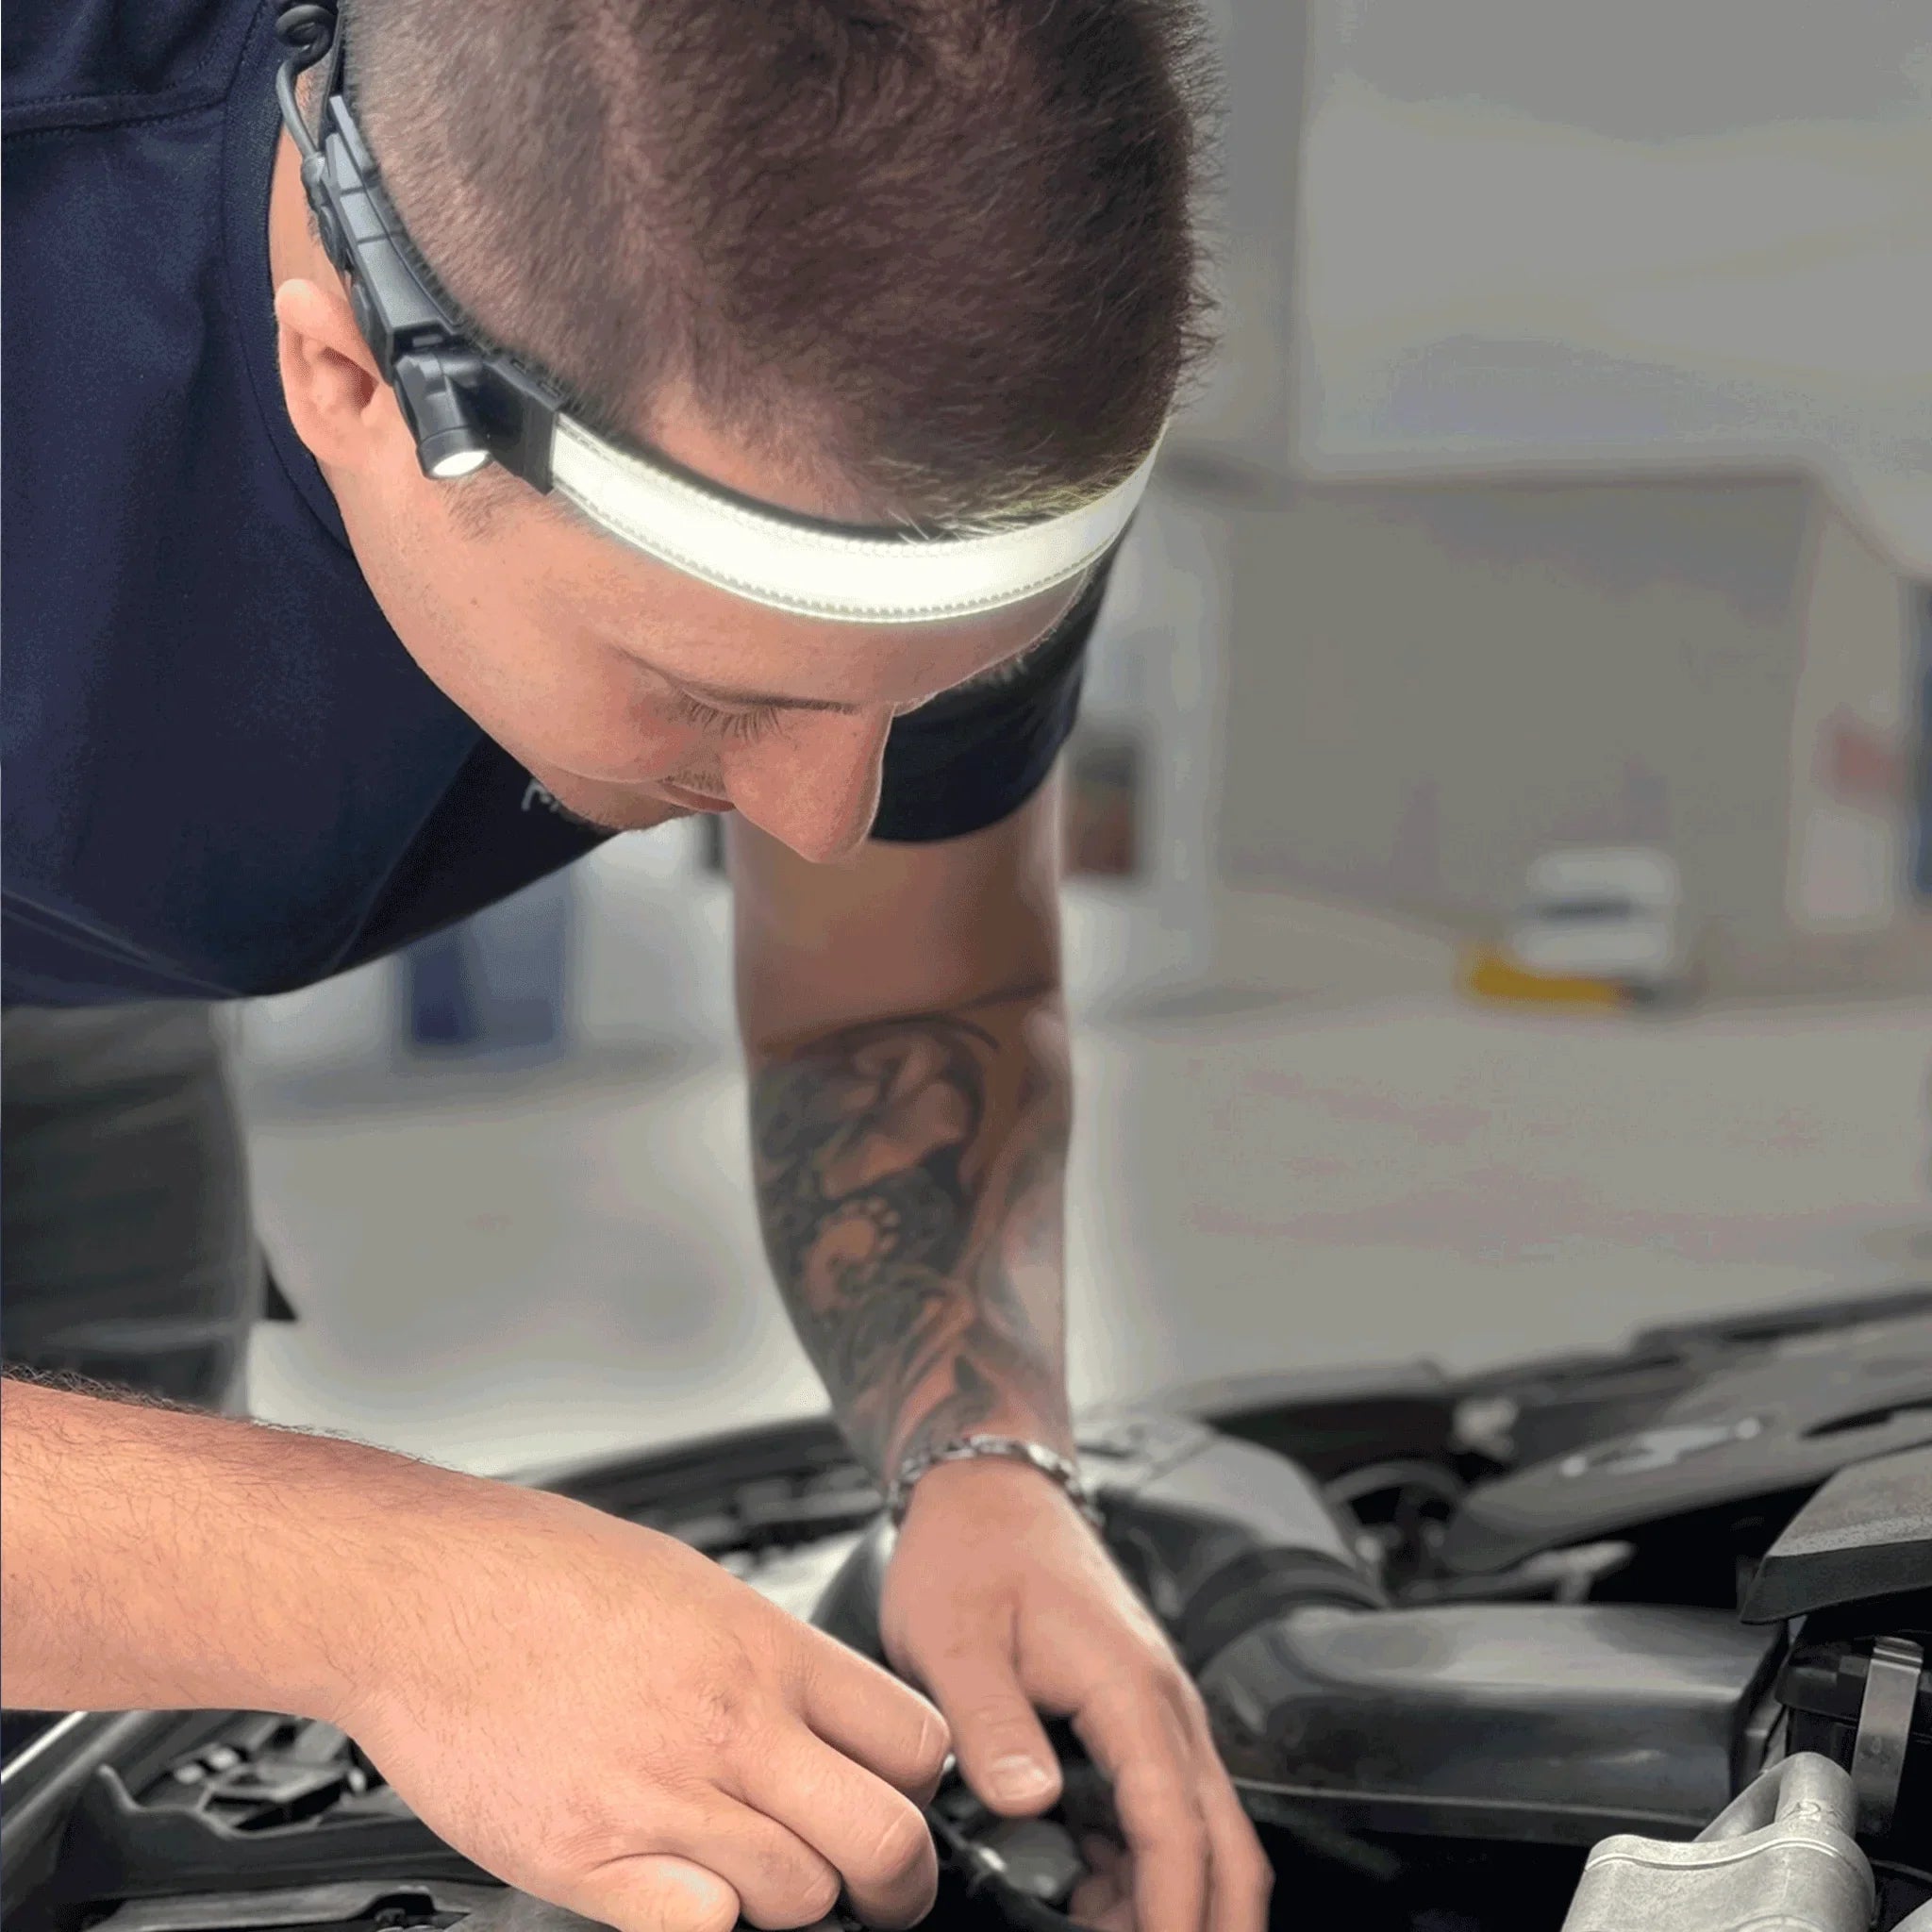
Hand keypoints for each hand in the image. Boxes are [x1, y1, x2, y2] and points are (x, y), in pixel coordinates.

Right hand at [337, 1482, 949, 1931]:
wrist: (423, 1589)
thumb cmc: (540, 1573)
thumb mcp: (690, 1585)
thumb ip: (764, 1659)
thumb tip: (820, 1716)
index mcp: (765, 1649)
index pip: (916, 1744)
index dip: (919, 1789)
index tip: (898, 1803)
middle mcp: (731, 1724)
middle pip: (886, 1842)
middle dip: (897, 1885)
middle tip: (878, 1893)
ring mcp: (662, 1797)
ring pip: (802, 1899)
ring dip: (792, 1904)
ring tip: (756, 1881)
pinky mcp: (586, 1859)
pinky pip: (697, 1930)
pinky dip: (705, 1926)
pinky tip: (684, 1897)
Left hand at [877, 1458, 1270, 1931]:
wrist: (989, 1492)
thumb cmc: (973, 1549)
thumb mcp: (956, 1635)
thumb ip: (991, 1721)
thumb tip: (1027, 1803)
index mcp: (1129, 1688)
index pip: (1176, 1825)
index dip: (1171, 1912)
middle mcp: (1160, 1707)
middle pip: (1224, 1847)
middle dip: (1205, 1923)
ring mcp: (1152, 1716)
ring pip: (1199, 1837)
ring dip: (1167, 1904)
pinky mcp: (1130, 1723)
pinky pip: (1160, 1814)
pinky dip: (1141, 1871)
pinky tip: (1089, 1902)